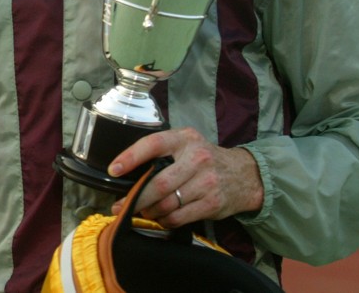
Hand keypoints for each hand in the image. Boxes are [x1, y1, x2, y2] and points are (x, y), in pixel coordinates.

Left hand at [108, 126, 263, 228]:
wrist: (244, 174)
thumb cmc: (205, 158)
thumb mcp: (186, 144)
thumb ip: (162, 152)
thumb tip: (127, 172)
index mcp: (184, 139)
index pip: (153, 144)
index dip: (130, 157)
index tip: (114, 169)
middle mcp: (197, 158)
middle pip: (158, 183)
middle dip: (135, 198)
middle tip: (120, 205)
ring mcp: (207, 182)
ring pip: (167, 203)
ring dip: (149, 211)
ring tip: (142, 211)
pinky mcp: (212, 203)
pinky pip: (179, 217)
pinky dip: (165, 220)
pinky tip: (160, 217)